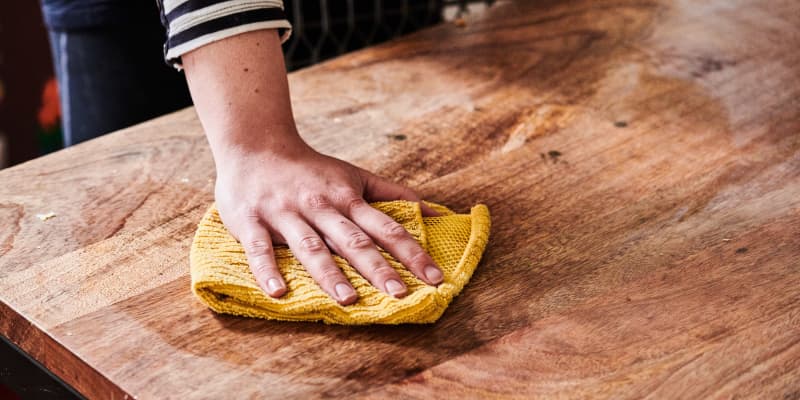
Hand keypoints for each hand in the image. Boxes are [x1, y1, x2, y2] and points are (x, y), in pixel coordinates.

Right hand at [213, 139, 442, 304]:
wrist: (254, 145)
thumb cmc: (311, 169)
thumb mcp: (355, 176)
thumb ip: (394, 194)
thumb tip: (438, 212)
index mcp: (347, 198)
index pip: (386, 228)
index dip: (412, 253)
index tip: (435, 277)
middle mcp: (320, 207)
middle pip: (353, 240)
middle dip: (377, 268)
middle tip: (400, 294)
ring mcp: (285, 214)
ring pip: (311, 246)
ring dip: (329, 273)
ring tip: (348, 300)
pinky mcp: (252, 221)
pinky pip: (260, 248)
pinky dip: (267, 269)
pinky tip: (278, 292)